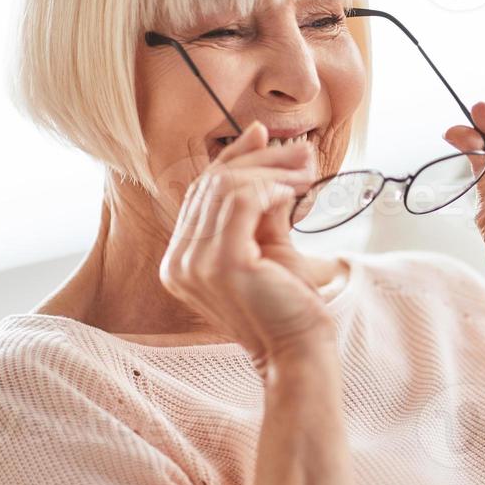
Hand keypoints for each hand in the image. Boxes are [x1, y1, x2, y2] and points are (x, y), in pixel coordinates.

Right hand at [159, 121, 333, 369]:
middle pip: (212, 184)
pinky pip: (242, 201)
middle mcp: (178, 262)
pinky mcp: (222, 264)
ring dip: (272, 171)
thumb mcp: (269, 244)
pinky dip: (271, 187)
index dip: (231, 158)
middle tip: (301, 152)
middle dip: (260, 159)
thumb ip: (261, 205)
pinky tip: (295, 191)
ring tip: (306, 172)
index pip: (200, 191)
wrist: (298, 351)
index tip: (261, 133)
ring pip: (227, 187)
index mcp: (181, 259)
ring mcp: (194, 264)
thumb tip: (268, 154)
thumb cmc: (287, 305)